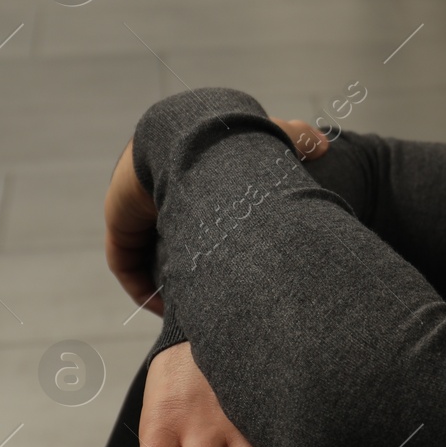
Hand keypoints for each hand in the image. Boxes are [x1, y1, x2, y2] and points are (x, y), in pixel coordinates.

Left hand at [104, 118, 327, 316]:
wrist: (190, 136)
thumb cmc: (237, 137)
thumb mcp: (277, 138)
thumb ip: (299, 140)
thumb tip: (325, 147)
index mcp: (194, 170)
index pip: (201, 208)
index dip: (218, 238)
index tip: (238, 265)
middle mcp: (162, 189)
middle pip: (176, 236)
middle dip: (193, 267)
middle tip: (215, 295)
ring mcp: (137, 206)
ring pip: (152, 254)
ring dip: (169, 282)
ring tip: (191, 309)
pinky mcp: (120, 221)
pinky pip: (127, 263)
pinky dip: (143, 288)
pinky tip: (164, 308)